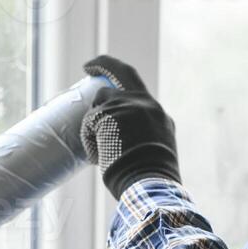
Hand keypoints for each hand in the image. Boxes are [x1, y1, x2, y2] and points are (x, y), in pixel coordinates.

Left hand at [79, 54, 180, 199]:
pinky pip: (90, 121)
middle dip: (105, 64)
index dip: (121, 90)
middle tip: (89, 66)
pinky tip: (96, 157)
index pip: (138, 93)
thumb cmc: (150, 180)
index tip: (109, 84)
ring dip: (94, 120)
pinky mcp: (111, 112)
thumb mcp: (154, 154)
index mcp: (158, 115)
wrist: (150, 184)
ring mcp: (129, 105)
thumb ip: (142, 140)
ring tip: (99, 149)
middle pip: (123, 72)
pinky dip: (89, 138)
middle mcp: (146, 104)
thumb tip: (118, 146)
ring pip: (101, 100)